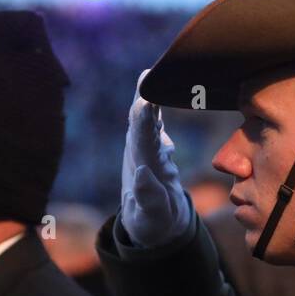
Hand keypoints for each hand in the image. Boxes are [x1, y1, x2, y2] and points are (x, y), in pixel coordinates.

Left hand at [119, 70, 191, 247]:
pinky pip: (153, 119)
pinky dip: (155, 101)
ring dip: (147, 95)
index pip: (141, 141)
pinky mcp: (153, 145)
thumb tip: (142, 174)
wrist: (152, 222)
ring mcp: (145, 147)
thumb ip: (148, 199)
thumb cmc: (154, 222)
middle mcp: (139, 152)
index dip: (143, 121)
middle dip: (142, 99)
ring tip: (149, 72)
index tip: (145, 101)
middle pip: (139, 122)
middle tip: (147, 75)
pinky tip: (156, 82)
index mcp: (142, 168)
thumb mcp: (152, 218)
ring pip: (144, 117)